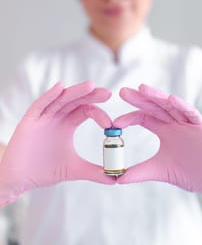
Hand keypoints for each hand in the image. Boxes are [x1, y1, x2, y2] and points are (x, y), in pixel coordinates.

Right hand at [0, 81, 113, 206]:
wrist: (20, 180)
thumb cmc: (44, 171)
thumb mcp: (74, 169)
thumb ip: (94, 172)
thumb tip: (116, 179)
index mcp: (67, 124)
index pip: (86, 110)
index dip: (98, 113)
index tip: (110, 124)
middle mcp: (56, 117)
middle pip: (76, 100)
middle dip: (91, 95)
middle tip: (107, 93)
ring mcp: (43, 117)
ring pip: (60, 99)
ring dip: (75, 92)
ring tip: (90, 86)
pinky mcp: (29, 121)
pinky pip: (39, 105)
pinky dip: (49, 96)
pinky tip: (60, 88)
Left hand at [113, 84, 201, 210]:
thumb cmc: (188, 173)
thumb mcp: (159, 170)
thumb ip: (139, 172)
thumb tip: (116, 178)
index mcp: (164, 130)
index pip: (144, 118)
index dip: (130, 118)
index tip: (115, 123)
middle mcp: (174, 123)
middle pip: (154, 106)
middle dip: (139, 98)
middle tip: (123, 91)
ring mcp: (187, 123)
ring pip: (170, 105)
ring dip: (157, 96)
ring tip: (142, 88)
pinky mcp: (201, 126)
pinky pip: (190, 113)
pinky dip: (181, 106)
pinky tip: (170, 100)